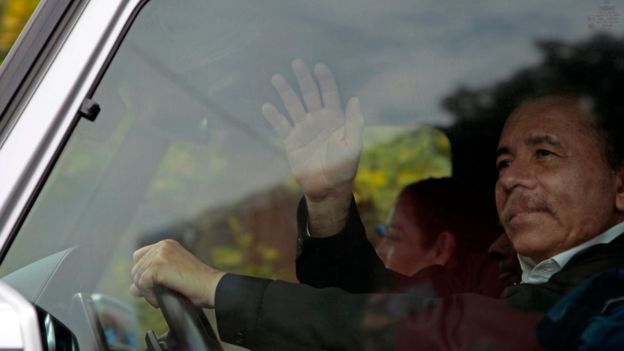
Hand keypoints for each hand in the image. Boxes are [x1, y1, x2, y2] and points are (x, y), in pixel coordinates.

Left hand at [131, 239, 224, 307]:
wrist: (211, 286)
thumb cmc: (197, 284)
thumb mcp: (173, 276)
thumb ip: (153, 277)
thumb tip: (133, 289)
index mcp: (167, 245)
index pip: (139, 257)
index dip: (143, 274)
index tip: (153, 287)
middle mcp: (162, 246)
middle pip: (136, 268)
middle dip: (143, 285)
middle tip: (157, 295)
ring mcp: (160, 254)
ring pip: (138, 277)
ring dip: (147, 292)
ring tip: (160, 298)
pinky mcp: (158, 266)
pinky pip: (142, 284)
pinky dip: (149, 296)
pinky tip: (160, 300)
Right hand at [263, 59, 363, 201]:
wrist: (327, 189)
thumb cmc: (345, 168)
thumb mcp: (353, 146)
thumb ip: (354, 123)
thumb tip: (355, 99)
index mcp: (334, 119)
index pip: (329, 94)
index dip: (325, 80)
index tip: (319, 66)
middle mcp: (318, 121)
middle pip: (309, 94)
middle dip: (304, 79)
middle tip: (297, 62)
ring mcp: (304, 130)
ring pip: (293, 106)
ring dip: (286, 92)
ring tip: (277, 78)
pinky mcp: (291, 142)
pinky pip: (281, 126)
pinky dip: (274, 117)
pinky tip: (267, 106)